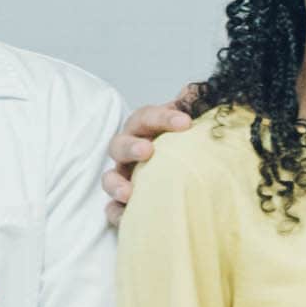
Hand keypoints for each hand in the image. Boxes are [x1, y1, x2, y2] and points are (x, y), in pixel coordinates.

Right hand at [100, 83, 212, 220]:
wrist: (193, 178)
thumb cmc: (188, 146)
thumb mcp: (194, 126)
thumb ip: (194, 107)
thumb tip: (195, 90)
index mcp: (145, 130)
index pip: (147, 117)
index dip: (163, 117)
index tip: (186, 122)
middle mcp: (130, 152)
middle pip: (120, 145)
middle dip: (131, 147)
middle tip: (147, 151)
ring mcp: (125, 178)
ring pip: (110, 179)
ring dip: (116, 184)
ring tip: (129, 192)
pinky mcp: (125, 206)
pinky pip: (114, 211)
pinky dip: (117, 214)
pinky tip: (127, 216)